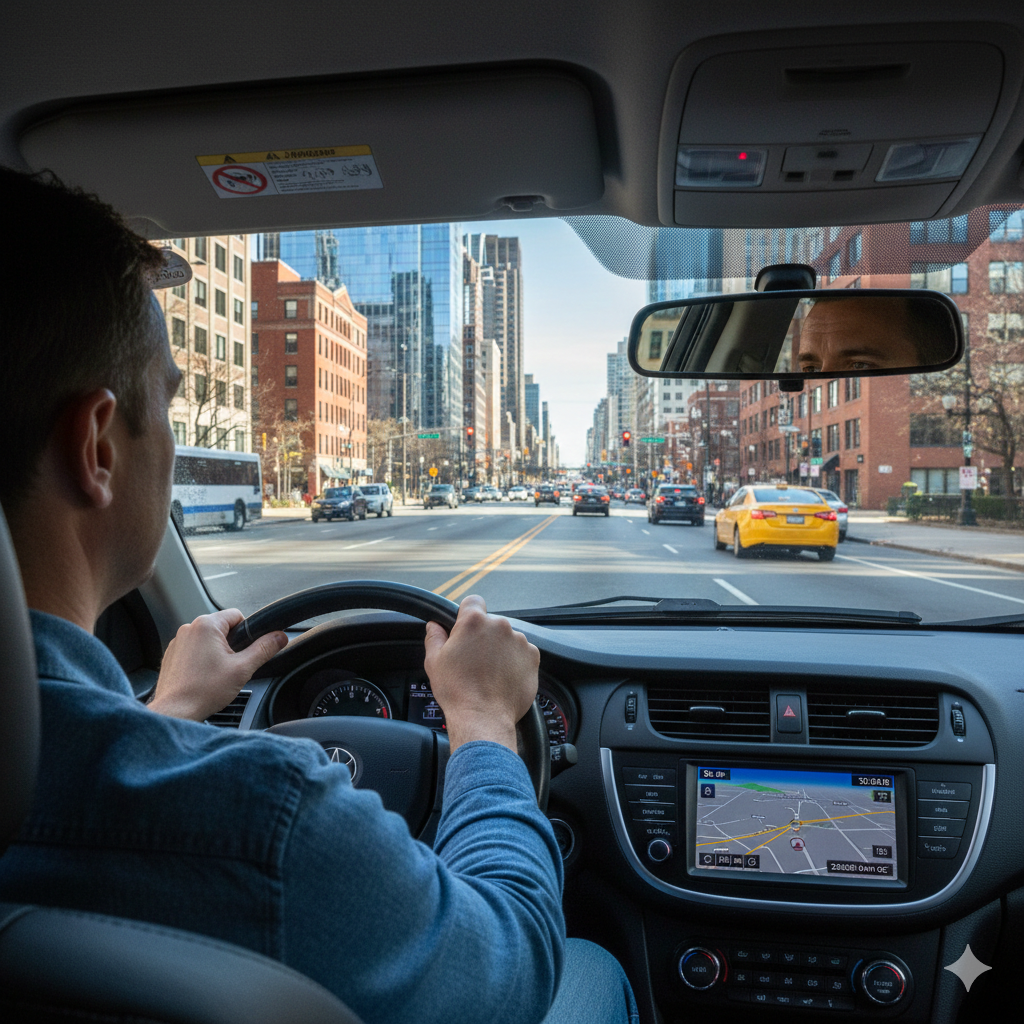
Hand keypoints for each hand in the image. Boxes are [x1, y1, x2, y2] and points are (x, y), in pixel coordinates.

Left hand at [147, 609, 287, 721]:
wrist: (175, 711)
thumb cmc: (204, 691)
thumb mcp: (243, 669)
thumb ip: (264, 649)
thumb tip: (280, 636)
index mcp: (207, 625)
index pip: (237, 615)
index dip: (247, 633)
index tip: (245, 650)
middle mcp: (189, 628)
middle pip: (222, 628)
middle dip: (231, 645)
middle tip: (232, 667)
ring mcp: (177, 642)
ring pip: (207, 639)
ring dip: (215, 652)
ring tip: (216, 674)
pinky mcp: (171, 655)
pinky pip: (193, 650)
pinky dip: (201, 660)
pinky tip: (203, 677)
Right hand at [423, 594, 538, 753]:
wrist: (484, 718)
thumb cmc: (457, 691)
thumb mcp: (434, 661)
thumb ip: (435, 636)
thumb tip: (434, 626)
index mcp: (474, 622)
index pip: (473, 601)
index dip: (467, 613)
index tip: (465, 628)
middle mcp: (500, 626)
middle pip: (491, 623)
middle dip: (484, 637)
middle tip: (474, 659)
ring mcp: (519, 640)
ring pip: (508, 638)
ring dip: (500, 649)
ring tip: (490, 673)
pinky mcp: (533, 657)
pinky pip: (522, 653)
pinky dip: (515, 661)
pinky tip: (503, 678)